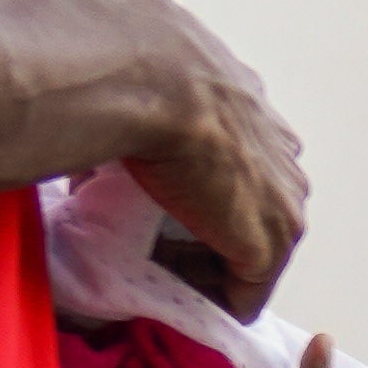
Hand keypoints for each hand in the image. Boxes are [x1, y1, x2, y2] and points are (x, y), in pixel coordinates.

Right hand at [76, 0, 313, 304]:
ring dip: (208, 265)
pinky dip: (216, 303)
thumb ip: (128, 88)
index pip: (238, 156)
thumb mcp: (131, 64)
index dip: (199, 187)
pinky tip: (180, 306)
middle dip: (209, 228)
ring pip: (250, 249)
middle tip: (153, 246)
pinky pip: (247, 290)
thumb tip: (87, 108)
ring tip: (158, 276)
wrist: (144, 76)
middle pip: (250, 204)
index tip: (158, 205)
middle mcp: (277, 145)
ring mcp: (280, 197)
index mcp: (246, 99)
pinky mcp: (268, 240)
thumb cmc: (122, 62)